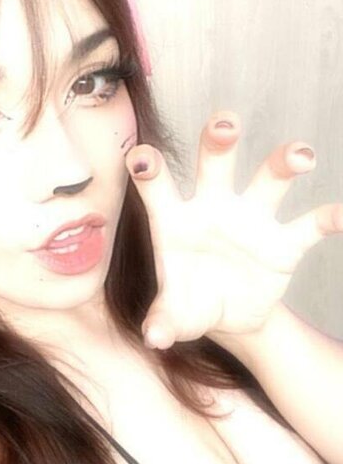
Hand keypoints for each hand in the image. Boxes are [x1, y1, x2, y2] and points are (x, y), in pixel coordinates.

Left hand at [125, 111, 342, 349]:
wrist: (229, 318)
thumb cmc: (190, 304)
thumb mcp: (174, 315)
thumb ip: (162, 320)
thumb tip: (155, 338)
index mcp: (174, 219)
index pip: (157, 185)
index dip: (147, 167)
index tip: (141, 157)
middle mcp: (214, 207)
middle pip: (215, 163)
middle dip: (220, 140)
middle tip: (226, 126)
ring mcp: (252, 219)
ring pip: (268, 179)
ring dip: (284, 162)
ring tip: (301, 156)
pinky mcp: (285, 242)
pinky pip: (308, 225)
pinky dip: (327, 218)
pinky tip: (339, 216)